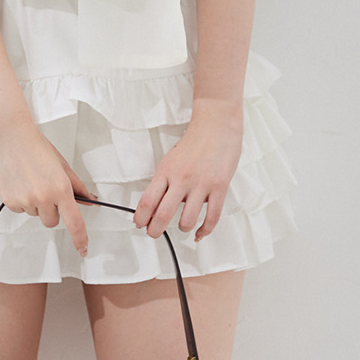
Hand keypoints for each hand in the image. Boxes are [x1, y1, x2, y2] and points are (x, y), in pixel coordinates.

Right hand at [0, 112, 95, 255]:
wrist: (8, 135)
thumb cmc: (34, 146)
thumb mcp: (61, 164)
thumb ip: (76, 185)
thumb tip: (88, 199)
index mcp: (60, 188)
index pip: (74, 222)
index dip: (80, 239)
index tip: (83, 248)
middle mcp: (43, 197)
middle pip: (52, 222)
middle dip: (52, 211)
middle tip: (46, 189)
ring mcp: (26, 201)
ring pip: (36, 215)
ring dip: (36, 204)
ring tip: (30, 180)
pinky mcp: (10, 202)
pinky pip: (21, 210)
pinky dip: (22, 200)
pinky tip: (19, 182)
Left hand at [133, 101, 243, 240]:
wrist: (216, 126)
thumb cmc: (194, 142)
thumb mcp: (170, 160)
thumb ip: (164, 181)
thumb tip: (156, 205)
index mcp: (166, 171)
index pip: (147, 201)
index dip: (140, 217)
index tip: (140, 224)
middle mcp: (182, 179)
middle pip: (163, 215)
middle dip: (155, 230)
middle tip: (154, 233)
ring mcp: (201, 184)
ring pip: (188, 220)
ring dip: (182, 228)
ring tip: (182, 226)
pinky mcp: (219, 187)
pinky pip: (212, 217)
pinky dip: (204, 230)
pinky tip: (199, 233)